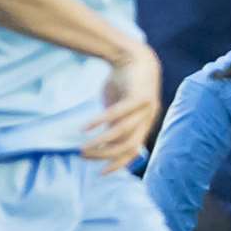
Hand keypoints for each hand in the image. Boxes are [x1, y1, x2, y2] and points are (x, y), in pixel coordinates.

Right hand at [82, 44, 160, 173]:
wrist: (134, 56)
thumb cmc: (124, 85)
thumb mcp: (118, 108)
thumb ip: (113, 125)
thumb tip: (102, 143)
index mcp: (144, 125)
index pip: (133, 151)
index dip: (118, 164)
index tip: (101, 173)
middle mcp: (148, 119)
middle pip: (128, 146)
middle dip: (106, 155)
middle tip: (84, 155)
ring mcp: (146, 108)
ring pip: (123, 133)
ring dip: (101, 143)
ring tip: (82, 147)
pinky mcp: (139, 96)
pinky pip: (118, 113)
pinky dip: (100, 122)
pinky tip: (84, 128)